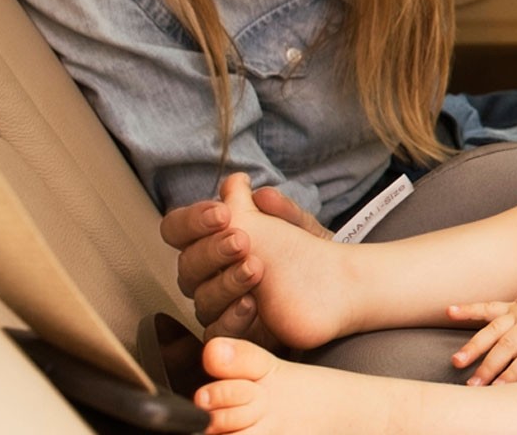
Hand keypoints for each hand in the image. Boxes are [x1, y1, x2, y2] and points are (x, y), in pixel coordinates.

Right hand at [160, 172, 327, 339]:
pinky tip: (253, 303)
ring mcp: (217, 305)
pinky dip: (232, 317)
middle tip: (241, 239)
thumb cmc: (307, 253)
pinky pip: (216, 332)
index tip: (222, 212)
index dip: (192, 220)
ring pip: (202, 299)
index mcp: (212, 242)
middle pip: (187, 265)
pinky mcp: (232, 334)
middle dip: (212, 250)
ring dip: (227, 282)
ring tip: (256, 268)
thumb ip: (269, 206)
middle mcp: (208, 275)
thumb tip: (240, 183)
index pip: (178, 230)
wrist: (338, 290)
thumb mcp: (297, 226)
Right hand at [447, 274, 516, 385]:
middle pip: (507, 346)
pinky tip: (450, 311)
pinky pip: (488, 306)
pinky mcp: (513, 303)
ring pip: (493, 329)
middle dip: (489, 367)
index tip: (498, 388)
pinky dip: (469, 309)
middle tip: (473, 385)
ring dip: (474, 345)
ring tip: (457, 360)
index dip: (513, 373)